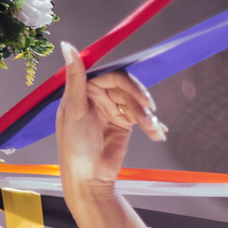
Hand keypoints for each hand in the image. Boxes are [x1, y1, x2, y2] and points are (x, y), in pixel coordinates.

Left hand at [56, 42, 165, 190]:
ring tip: (152, 128)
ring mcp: (111, 110)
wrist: (89, 179)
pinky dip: (151, 124)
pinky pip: (141, 117)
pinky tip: (159, 132)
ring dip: (146, 116)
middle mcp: (97, 98)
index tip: (139, 95)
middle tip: (149, 110)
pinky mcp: (124, 123)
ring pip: (135, 103)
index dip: (127, 84)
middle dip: (139, 99)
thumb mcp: (74, 110)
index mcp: (82, 92)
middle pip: (126, 87)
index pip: (110, 77)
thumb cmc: (74, 148)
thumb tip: (68, 47)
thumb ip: (75, 78)